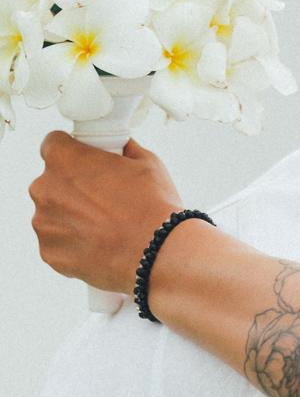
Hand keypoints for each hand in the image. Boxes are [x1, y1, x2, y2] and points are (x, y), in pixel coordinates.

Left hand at [30, 133, 182, 295]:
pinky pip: (57, 243)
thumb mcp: (145, 162)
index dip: (72, 153)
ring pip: (52, 214)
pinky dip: (73, 245)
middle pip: (51, 182)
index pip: (53, 144)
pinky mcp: (50, 253)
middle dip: (72, 189)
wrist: (158, 253)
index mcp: (63, 159)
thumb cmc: (152, 206)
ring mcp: (44, 223)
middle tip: (103, 199)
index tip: (85, 164)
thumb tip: (122, 149)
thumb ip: (123, 150)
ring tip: (104, 227)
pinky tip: (99, 245)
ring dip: (71, 218)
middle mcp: (44, 188)